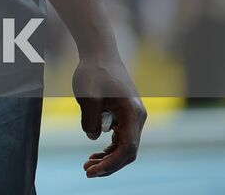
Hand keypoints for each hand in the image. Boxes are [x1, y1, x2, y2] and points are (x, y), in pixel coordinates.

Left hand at [73, 55, 145, 177]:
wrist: (99, 52)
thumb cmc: (93, 70)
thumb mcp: (87, 96)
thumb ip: (90, 119)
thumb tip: (94, 138)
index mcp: (132, 113)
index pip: (127, 148)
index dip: (111, 163)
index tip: (92, 170)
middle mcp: (137, 117)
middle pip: (128, 151)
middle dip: (109, 165)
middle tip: (86, 171)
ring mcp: (133, 117)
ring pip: (125, 146)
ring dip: (108, 158)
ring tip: (88, 165)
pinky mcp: (125, 115)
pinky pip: (121, 138)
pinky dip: (109, 148)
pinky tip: (95, 154)